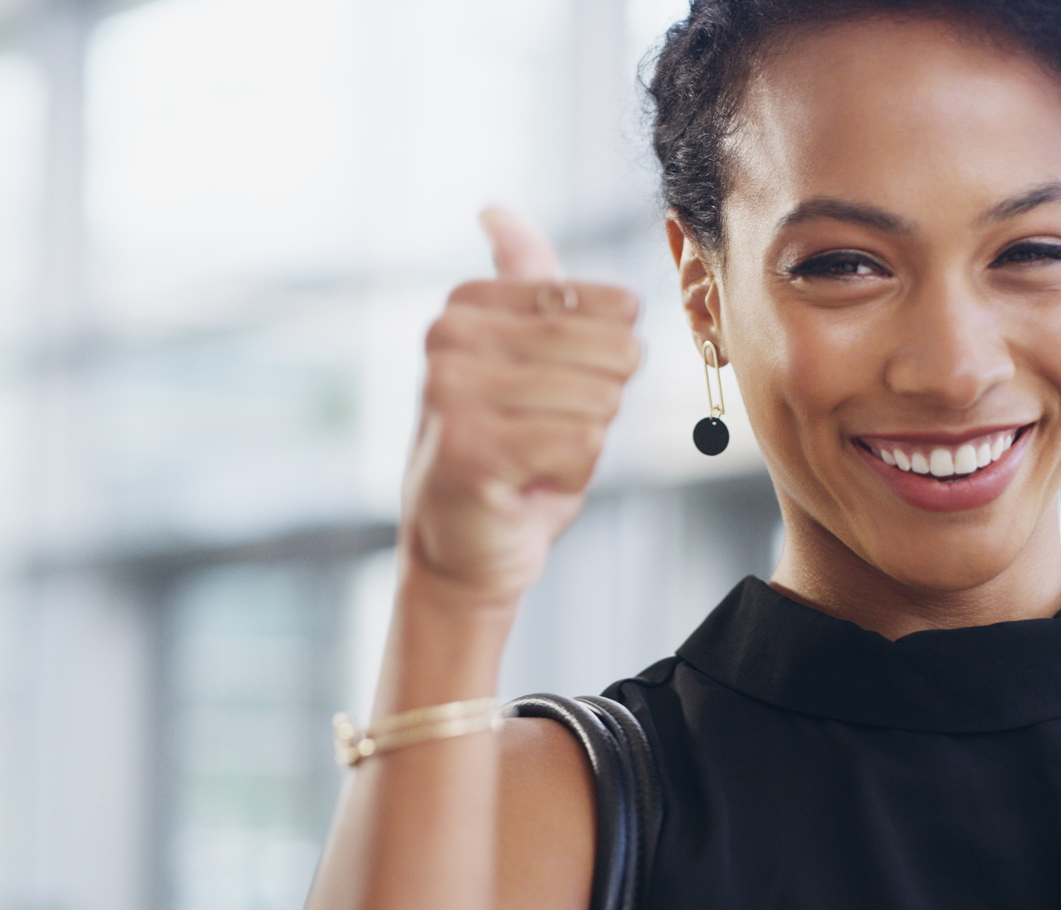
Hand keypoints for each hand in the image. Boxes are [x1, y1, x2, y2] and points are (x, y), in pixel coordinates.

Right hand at [401, 207, 643, 602]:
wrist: (461, 549)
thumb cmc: (506, 452)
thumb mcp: (521, 359)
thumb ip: (524, 285)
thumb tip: (495, 209)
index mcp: (466, 305)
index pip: (611, 307)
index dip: (608, 364)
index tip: (552, 394)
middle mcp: (449, 337)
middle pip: (611, 350)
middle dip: (599, 406)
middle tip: (546, 435)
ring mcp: (453, 391)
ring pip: (598, 402)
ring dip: (583, 444)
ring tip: (534, 460)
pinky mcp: (471, 447)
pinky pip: (581, 444)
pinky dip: (571, 476)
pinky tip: (526, 484)